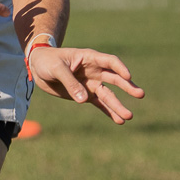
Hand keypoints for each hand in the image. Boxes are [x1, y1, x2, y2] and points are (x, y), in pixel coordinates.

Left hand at [29, 45, 145, 123]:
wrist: (38, 67)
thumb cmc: (47, 61)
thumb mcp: (56, 68)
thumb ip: (70, 82)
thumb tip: (83, 99)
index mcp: (89, 58)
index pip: (110, 62)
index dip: (120, 68)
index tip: (128, 76)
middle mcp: (94, 71)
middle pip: (115, 79)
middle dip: (128, 87)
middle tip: (140, 94)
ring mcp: (91, 84)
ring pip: (108, 95)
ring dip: (118, 105)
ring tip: (129, 117)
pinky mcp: (85, 95)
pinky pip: (100, 104)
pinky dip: (109, 112)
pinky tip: (119, 121)